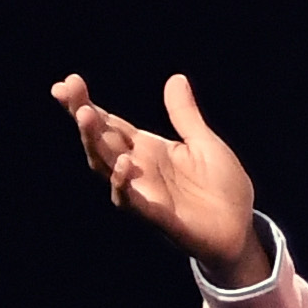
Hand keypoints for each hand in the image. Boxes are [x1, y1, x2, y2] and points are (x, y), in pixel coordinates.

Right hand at [53, 70, 267, 284]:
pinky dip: (123, 185)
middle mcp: (137, 169)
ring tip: (86, 115)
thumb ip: (184, 114)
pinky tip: (123, 164)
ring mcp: (144, 192)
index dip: (87, 104)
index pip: (110, 124)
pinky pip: (133, 202)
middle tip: (68, 90)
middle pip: (101, 141)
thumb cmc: (221, 187)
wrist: (239, 229)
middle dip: (83, 116)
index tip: (69, 82)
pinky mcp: (158, 216)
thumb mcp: (204, 143)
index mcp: (147, 149)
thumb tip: (175, 78)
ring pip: (107, 168)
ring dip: (94, 143)